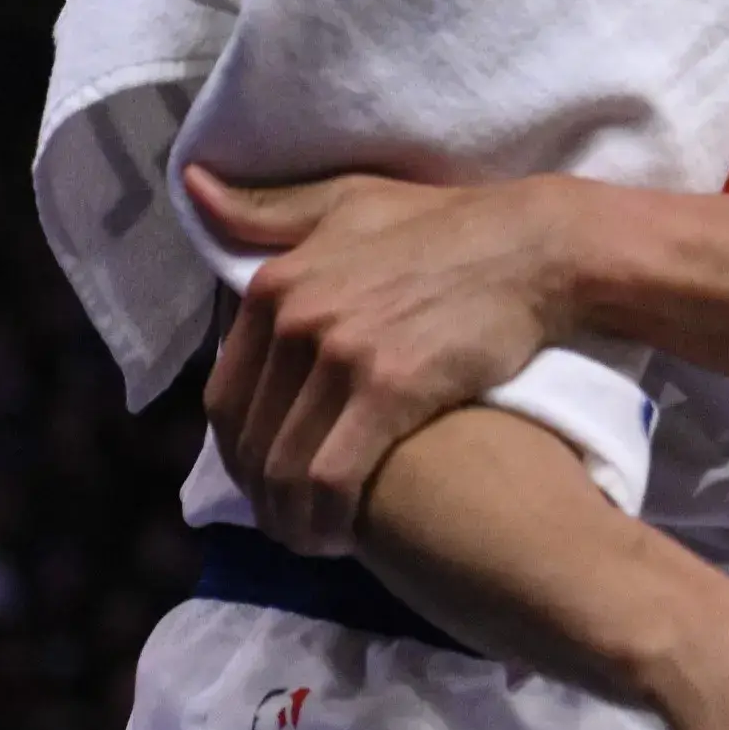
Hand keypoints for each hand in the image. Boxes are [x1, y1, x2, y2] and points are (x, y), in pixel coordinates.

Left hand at [188, 168, 579, 555]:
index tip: (264, 481)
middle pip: (249, 440)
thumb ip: (271, 210)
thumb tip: (193, 188)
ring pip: (283, 467)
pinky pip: (330, 478)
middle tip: (290, 523)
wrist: (535, 246)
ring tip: (314, 541)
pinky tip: (342, 538)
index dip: (238, 452)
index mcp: (278, 283)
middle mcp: (296, 317)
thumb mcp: (351, 202)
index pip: (224, 395)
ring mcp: (340, 352)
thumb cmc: (447, 224)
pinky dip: (325, 519)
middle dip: (261, 496)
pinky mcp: (389, 388)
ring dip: (289, 520)